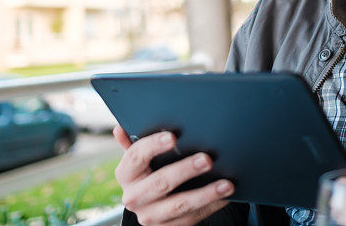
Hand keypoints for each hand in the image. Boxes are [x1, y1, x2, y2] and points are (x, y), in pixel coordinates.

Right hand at [112, 125, 234, 224]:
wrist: (152, 207)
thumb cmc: (149, 172)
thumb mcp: (140, 160)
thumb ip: (133, 143)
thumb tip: (119, 129)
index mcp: (126, 175)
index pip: (136, 157)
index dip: (153, 146)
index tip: (173, 137)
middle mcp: (134, 198)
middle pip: (161, 182)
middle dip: (186, 170)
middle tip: (207, 159)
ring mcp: (151, 216)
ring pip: (180, 205)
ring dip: (206, 193)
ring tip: (226, 184)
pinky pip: (193, 218)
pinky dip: (211, 206)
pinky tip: (225, 196)